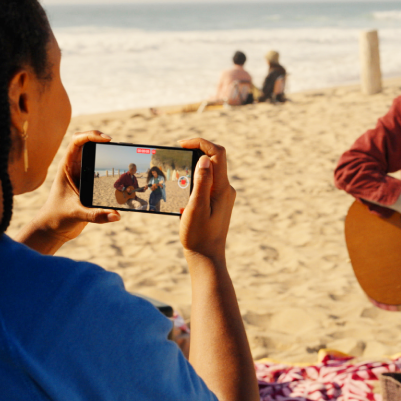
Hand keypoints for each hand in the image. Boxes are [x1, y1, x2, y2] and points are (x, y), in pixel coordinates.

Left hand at [31, 130, 121, 242]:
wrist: (53, 228)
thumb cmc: (58, 217)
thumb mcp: (76, 214)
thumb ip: (96, 215)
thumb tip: (117, 215)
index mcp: (66, 167)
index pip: (77, 141)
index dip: (91, 135)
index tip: (107, 140)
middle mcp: (75, 168)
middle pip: (88, 144)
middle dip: (103, 141)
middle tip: (118, 146)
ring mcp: (82, 175)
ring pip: (96, 156)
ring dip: (108, 154)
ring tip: (123, 156)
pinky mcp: (89, 184)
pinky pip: (101, 171)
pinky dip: (111, 169)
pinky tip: (122, 174)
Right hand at [178, 137, 234, 261]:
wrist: (206, 257)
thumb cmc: (199, 235)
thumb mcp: (196, 207)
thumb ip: (202, 182)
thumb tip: (206, 158)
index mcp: (222, 188)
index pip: (217, 153)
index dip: (200, 142)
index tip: (180, 144)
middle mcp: (226, 188)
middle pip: (214, 159)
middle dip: (194, 152)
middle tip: (174, 159)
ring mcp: (223, 195)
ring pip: (209, 170)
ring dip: (193, 167)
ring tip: (174, 175)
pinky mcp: (217, 201)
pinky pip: (207, 182)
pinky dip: (194, 179)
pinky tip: (181, 191)